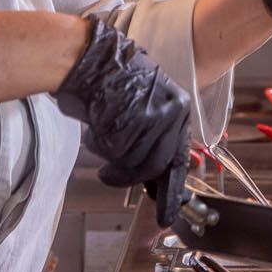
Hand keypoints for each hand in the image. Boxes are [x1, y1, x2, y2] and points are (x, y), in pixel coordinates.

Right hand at [54, 18, 190, 224]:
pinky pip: (114, 151)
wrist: (92, 56)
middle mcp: (172, 112)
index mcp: (179, 107)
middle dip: (128, 177)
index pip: (178, 159)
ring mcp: (152, 115)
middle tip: (107, 176)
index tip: (167, 215)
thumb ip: (153, 139)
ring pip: (133, 161)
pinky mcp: (129, 119)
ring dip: (111, 159)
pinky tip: (94, 128)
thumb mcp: (145, 105)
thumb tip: (154, 180)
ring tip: (99, 138)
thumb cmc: (112, 81)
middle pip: (155, 165)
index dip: (169, 190)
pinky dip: (99, 145)